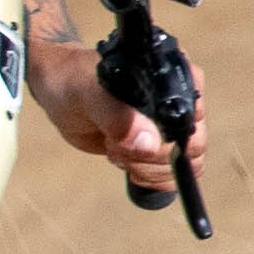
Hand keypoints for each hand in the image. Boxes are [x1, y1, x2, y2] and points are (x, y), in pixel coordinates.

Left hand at [31, 11, 198, 190]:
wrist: (60, 90)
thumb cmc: (74, 80)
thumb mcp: (87, 92)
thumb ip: (116, 115)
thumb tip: (149, 143)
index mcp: (174, 77)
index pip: (193, 117)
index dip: (164, 136)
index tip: (130, 133)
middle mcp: (181, 101)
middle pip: (193, 147)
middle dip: (152, 155)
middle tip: (116, 142)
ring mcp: (171, 126)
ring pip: (184, 165)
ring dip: (147, 167)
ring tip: (116, 147)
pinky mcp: (158, 147)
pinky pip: (171, 175)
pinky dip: (148, 176)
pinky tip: (123, 160)